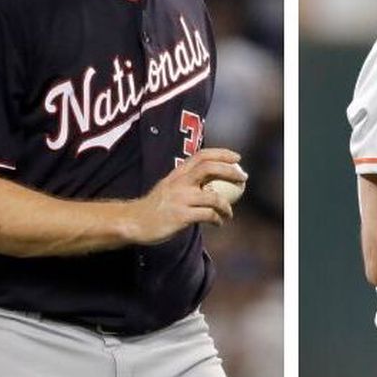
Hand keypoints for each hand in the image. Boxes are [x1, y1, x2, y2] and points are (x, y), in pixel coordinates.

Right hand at [127, 148, 246, 244]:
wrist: (134, 222)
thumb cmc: (155, 206)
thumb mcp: (169, 187)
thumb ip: (188, 181)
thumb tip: (213, 179)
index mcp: (177, 174)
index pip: (201, 155)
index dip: (222, 153)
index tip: (237, 158)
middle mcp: (179, 182)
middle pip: (209, 168)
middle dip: (230, 171)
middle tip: (243, 179)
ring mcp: (180, 199)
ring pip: (213, 197)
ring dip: (227, 205)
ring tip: (229, 212)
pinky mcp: (181, 216)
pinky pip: (208, 215)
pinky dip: (217, 219)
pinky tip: (219, 223)